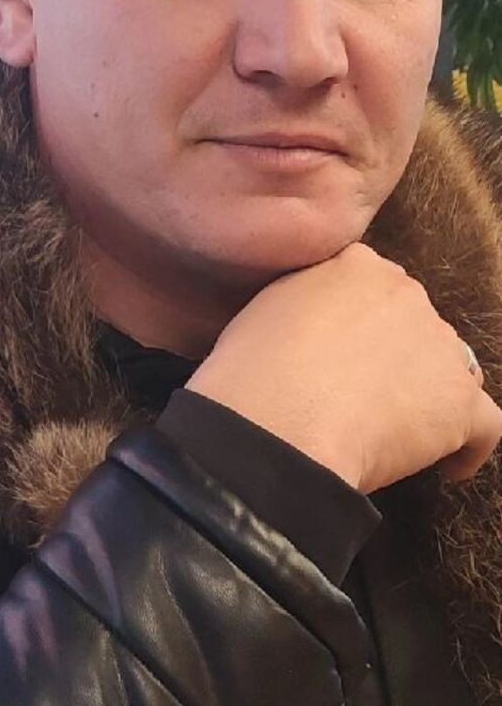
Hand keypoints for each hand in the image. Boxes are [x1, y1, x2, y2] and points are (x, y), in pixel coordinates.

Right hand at [186, 243, 501, 493]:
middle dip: (398, 356)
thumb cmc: (255, 365)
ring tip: (400, 430)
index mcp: (359, 265)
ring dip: (431, 393)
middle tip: (364, 394)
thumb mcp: (269, 304)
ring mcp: (440, 346)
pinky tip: (447, 467)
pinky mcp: (460, 402)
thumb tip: (314, 324)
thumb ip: (306, 298)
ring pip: (451, 368)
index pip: (374, 287)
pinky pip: (485, 424)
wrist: (280, 418)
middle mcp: (408, 293)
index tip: (344, 352)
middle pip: (415, 324)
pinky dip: (470, 446)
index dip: (361, 324)